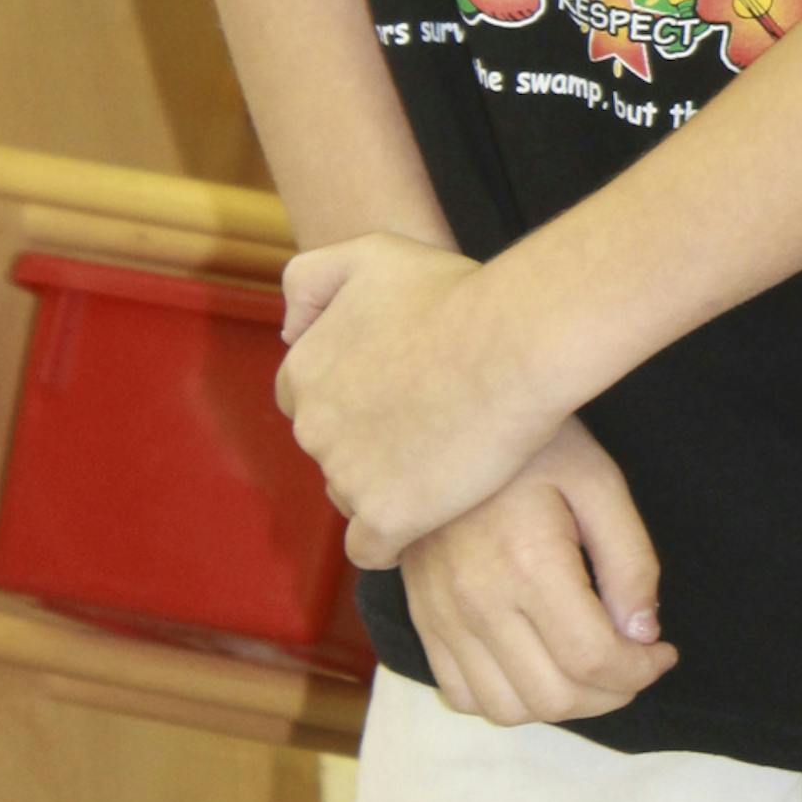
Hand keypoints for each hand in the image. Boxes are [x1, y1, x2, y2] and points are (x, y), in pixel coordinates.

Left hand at [276, 231, 557, 564]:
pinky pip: (370, 547)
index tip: (395, 388)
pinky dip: (393, 536)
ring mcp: (346, 475)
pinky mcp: (384, 517)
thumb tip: (288, 331)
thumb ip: (309, 280)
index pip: (303, 396)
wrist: (514, 342)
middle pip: (329, 448)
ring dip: (385, 483)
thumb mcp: (371, 254)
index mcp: (304, 368)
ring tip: (440, 455)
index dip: (351, 392)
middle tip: (428, 418)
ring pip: (350, 495)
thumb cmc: (454, 293)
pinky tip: (429, 510)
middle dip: (368, 438)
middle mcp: (313, 426)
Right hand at [401, 419, 678, 727]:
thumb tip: (643, 634)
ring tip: (590, 672)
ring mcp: (441, 615)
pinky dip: (505, 701)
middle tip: (634, 665)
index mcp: (528, 563)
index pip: (592, 659)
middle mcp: (477, 600)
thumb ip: (629, 560)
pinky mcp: (421, 618)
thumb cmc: (535, 444)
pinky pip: (460, 694)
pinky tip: (536, 667)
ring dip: (560, 705)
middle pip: (553, 696)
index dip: (639, 672)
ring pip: (506, 709)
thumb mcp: (599, 480)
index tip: (661, 653)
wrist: (443, 419)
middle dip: (610, 695)